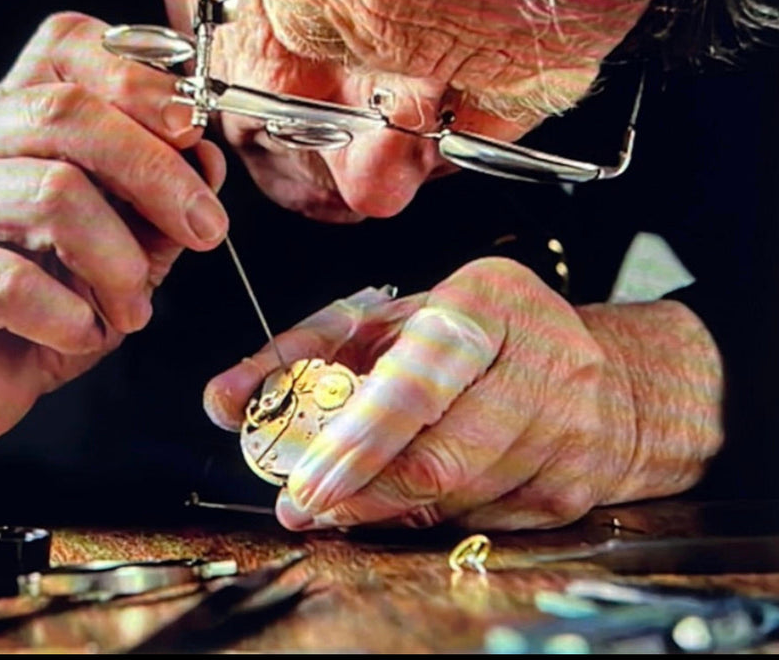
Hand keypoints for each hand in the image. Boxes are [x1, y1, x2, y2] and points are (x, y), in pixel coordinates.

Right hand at [0, 13, 226, 497]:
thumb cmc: (44, 304)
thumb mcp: (124, 244)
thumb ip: (160, 200)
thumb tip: (208, 160)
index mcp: (8, 116)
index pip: (67, 46)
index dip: (140, 80)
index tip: (195, 133)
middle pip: (67, 115)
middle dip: (157, 173)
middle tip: (205, 230)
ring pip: (50, 193)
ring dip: (119, 261)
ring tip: (133, 308)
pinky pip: (9, 281)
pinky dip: (69, 315)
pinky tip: (82, 332)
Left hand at [204, 258, 722, 530]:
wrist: (600, 374)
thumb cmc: (472, 338)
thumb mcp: (389, 321)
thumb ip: (302, 354)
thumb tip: (226, 400)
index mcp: (485, 301)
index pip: (416, 382)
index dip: (357, 443)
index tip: (305, 484)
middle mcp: (540, 361)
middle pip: (438, 459)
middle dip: (362, 495)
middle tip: (310, 504)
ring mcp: (567, 430)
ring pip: (453, 500)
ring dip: (392, 507)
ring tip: (364, 488)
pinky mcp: (572, 489)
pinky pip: (480, 524)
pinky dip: (435, 516)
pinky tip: (427, 490)